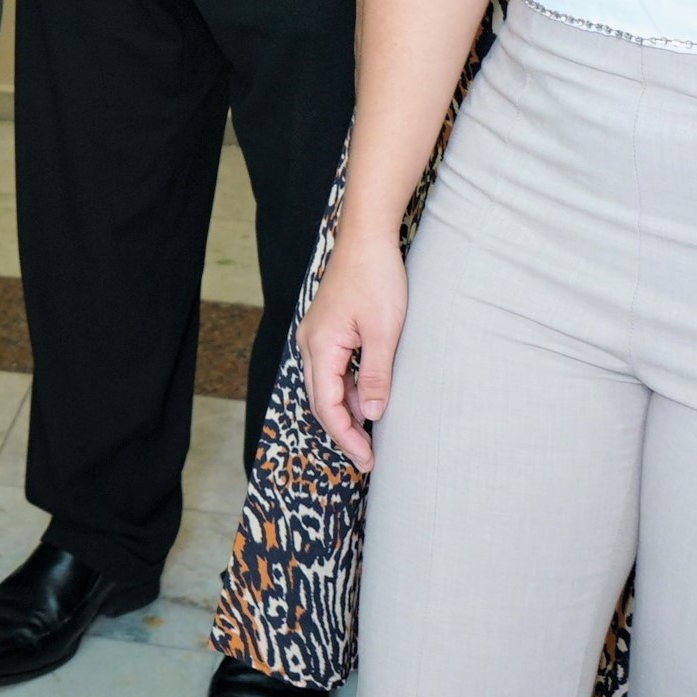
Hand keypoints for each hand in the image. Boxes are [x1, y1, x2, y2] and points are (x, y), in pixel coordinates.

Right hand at [297, 224, 406, 470]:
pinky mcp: (328, 330)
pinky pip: (334, 370)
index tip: (368, 461)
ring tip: (373, 434)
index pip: (328, 407)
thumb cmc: (377, 278)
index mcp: (320, 347)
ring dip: (348, 412)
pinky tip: (370, 398)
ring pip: (328, 387)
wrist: (367, 236)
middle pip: (322, 402)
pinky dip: (350, 389)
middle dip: (345, 432)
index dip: (347, 438)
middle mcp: (311, 345)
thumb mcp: (384, 332)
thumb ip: (376, 376)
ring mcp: (317, 336)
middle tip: (368, 459)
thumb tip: (374, 415)